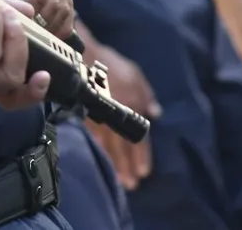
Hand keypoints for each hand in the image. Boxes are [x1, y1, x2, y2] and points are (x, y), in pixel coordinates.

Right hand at [85, 44, 160, 190]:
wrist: (84, 56)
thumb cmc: (111, 63)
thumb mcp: (135, 75)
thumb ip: (146, 95)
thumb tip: (156, 112)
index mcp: (135, 104)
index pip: (140, 136)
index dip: (142, 156)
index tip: (143, 172)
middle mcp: (120, 113)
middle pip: (126, 146)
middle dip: (129, 165)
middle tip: (132, 184)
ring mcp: (102, 115)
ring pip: (111, 145)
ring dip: (116, 164)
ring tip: (120, 180)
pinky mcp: (87, 115)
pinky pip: (96, 137)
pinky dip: (100, 151)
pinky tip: (102, 160)